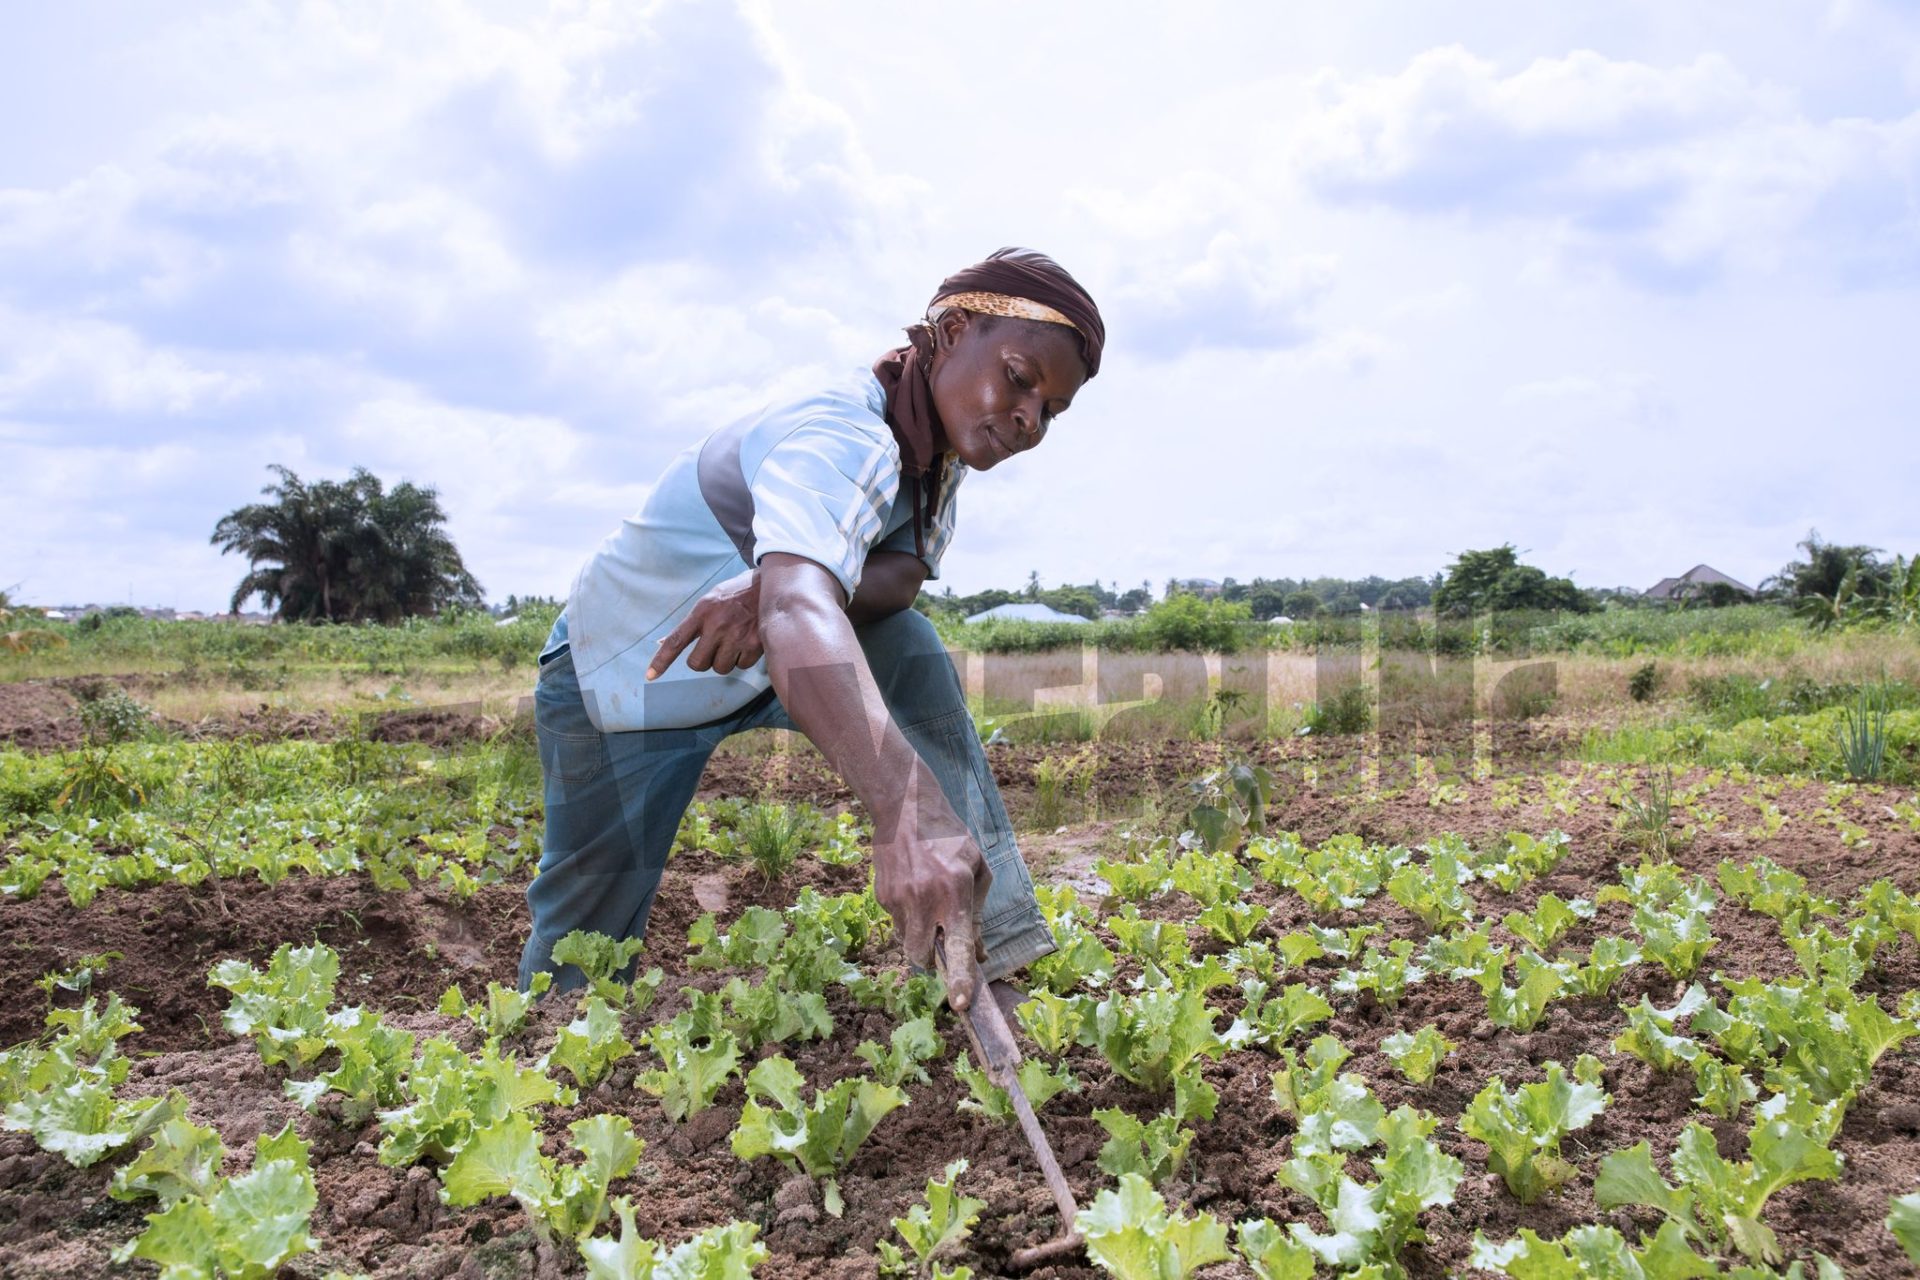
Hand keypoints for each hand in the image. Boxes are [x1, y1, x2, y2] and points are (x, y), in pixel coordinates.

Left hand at [648, 569, 761, 678]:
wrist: (772, 586)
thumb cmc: (736, 594)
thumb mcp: (709, 601)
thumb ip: (690, 623)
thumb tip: (661, 642)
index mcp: (702, 612)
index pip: (676, 641)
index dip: (661, 661)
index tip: (649, 676)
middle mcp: (717, 625)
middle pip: (697, 664)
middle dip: (703, 661)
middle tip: (713, 648)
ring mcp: (736, 636)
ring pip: (720, 668)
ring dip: (724, 661)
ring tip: (734, 642)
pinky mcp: (754, 644)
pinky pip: (741, 666)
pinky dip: (743, 659)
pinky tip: (748, 643)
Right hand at [873, 792, 992, 1012]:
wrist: (906, 809)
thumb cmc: (951, 840)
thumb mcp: (978, 870)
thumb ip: (977, 914)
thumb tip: (978, 955)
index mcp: (955, 892)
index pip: (958, 945)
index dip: (960, 978)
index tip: (960, 1004)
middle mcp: (924, 899)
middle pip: (921, 957)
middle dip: (932, 959)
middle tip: (940, 942)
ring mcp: (899, 898)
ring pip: (906, 942)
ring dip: (919, 936)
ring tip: (926, 904)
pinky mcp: (882, 896)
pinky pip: (896, 922)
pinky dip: (907, 917)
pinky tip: (913, 889)